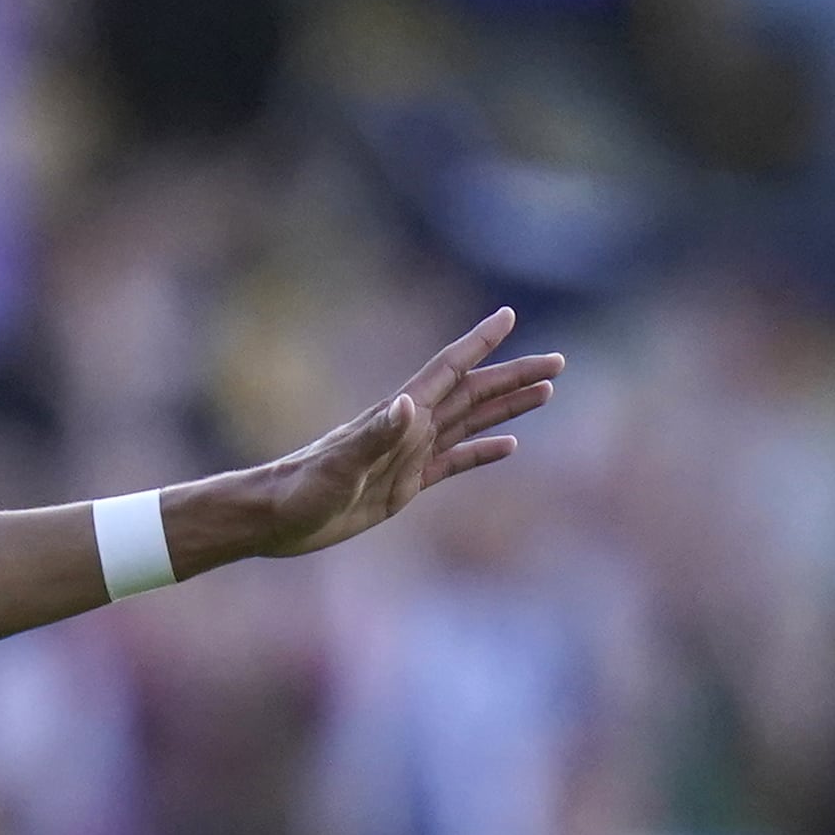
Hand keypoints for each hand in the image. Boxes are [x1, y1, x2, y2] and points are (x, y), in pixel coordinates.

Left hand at [236, 310, 566, 561]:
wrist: (276, 519)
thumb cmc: (301, 490)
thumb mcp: (340, 467)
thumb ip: (376, 435)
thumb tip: (411, 405)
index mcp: (398, 416)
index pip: (448, 370)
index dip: (478, 342)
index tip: (508, 315)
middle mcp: (409, 428)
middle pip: (472, 393)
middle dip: (514, 375)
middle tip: (558, 361)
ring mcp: (408, 455)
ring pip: (469, 422)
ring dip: (507, 406)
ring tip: (546, 392)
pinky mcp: (404, 485)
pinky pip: (453, 462)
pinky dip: (482, 451)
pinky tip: (509, 445)